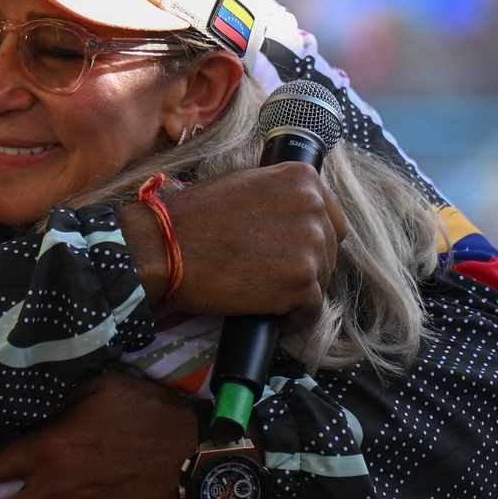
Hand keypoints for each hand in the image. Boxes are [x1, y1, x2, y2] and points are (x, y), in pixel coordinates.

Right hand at [126, 160, 343, 332]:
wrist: (166, 247)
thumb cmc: (195, 218)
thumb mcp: (246, 184)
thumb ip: (282, 196)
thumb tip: (300, 219)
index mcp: (302, 178)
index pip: (331, 218)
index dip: (310, 240)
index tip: (290, 252)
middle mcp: (313, 207)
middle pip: (328, 251)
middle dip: (303, 265)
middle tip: (269, 274)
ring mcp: (310, 246)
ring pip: (320, 281)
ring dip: (296, 291)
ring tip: (262, 293)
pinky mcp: (302, 284)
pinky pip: (310, 312)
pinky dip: (291, 319)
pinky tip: (268, 315)